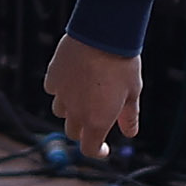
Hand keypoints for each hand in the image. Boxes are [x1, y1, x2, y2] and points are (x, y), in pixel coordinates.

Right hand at [46, 35, 142, 159]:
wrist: (103, 34)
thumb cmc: (122, 63)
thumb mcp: (133, 92)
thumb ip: (129, 116)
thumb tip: (130, 133)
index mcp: (97, 121)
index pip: (90, 149)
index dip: (98, 152)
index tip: (104, 148)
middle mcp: (76, 112)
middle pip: (73, 132)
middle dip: (84, 130)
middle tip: (96, 118)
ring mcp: (61, 95)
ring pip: (60, 111)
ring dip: (70, 110)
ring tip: (84, 95)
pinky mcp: (53, 77)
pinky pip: (53, 89)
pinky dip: (61, 89)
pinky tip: (73, 79)